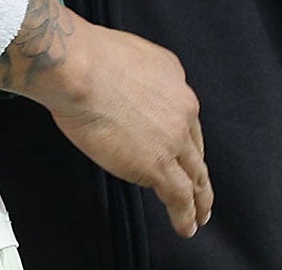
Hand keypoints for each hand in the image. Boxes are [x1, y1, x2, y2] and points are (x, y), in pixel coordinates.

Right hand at [46, 23, 211, 238]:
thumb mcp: (129, 54)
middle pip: (197, 148)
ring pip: (196, 176)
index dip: (186, 140)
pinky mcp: (158, 164)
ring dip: (199, 200)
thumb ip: (138, 77)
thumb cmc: (87, 57)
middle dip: (199, 172)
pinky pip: (180, 197)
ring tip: (198, 216)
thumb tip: (125, 91)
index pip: (186, 117)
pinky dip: (186, 215)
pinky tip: (186, 226)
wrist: (80, 69)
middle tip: (201, 191)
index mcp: (174, 79)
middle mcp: (182, 109)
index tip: (182, 152)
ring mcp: (173, 138)